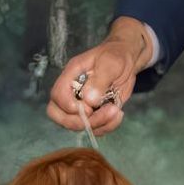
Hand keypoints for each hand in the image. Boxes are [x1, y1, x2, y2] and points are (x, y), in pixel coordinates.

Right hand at [45, 17, 149, 135]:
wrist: (126, 60)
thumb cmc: (115, 56)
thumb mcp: (110, 63)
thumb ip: (99, 80)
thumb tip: (89, 100)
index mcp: (70, 76)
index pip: (57, 96)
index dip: (69, 106)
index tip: (88, 107)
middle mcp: (72, 92)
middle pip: (58, 114)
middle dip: (77, 122)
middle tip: (98, 115)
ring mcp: (82, 104)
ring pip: (77, 125)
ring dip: (98, 124)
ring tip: (115, 110)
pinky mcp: (95, 113)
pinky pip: (95, 128)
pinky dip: (107, 126)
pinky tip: (118, 113)